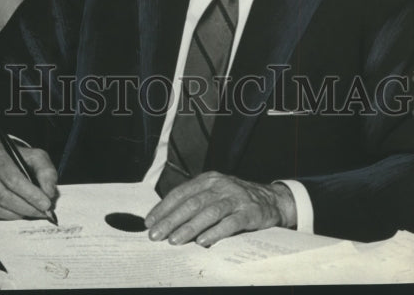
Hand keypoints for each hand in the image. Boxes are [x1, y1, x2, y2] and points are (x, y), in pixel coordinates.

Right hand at [0, 140, 57, 219]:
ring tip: (30, 213)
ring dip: (16, 214)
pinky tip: (14, 212)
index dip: (30, 193)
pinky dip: (3, 217)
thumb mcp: (33, 156)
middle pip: (2, 195)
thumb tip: (49, 192)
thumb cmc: (13, 158)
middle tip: (42, 213)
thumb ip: (45, 171)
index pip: (12, 177)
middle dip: (26, 207)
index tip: (45, 203)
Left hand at [144, 171, 296, 246]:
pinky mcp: (249, 212)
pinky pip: (230, 223)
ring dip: (189, 228)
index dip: (163, 208)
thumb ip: (195, 202)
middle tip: (156, 235)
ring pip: (207, 212)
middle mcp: (219, 186)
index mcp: (207, 180)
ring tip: (174, 241)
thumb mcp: (214, 194)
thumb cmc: (235, 200)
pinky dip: (215, 232)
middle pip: (191, 203)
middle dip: (170, 221)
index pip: (180, 193)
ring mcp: (235, 198)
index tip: (149, 223)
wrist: (271, 200)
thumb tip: (166, 220)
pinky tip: (203, 242)